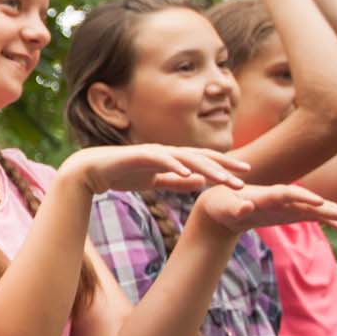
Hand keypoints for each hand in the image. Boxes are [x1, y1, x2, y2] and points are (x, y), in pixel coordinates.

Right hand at [60, 144, 250, 195]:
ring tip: (224, 179)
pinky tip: (191, 175)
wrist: (90, 170)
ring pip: (187, 158)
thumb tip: (199, 183)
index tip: (245, 173)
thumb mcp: (153, 181)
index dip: (225, 166)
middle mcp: (166, 152)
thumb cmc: (121, 174)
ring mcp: (154, 152)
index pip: (203, 161)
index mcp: (171, 159)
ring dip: (208, 168)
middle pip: (201, 157)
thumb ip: (175, 182)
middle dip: (224, 166)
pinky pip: (163, 161)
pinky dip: (177, 166)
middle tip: (246, 175)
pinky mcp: (140, 155)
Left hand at [192, 182, 336, 234]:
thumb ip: (236, 209)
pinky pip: (314, 217)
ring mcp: (288, 205)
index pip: (287, 194)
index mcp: (265, 194)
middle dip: (331, 208)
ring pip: (317, 209)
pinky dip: (329, 221)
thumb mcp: (225, 208)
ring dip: (336, 214)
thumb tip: (246, 207)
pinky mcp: (291, 213)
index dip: (303, 197)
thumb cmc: (222, 205)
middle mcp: (281, 197)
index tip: (320, 203)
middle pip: (310, 201)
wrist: (223, 204)